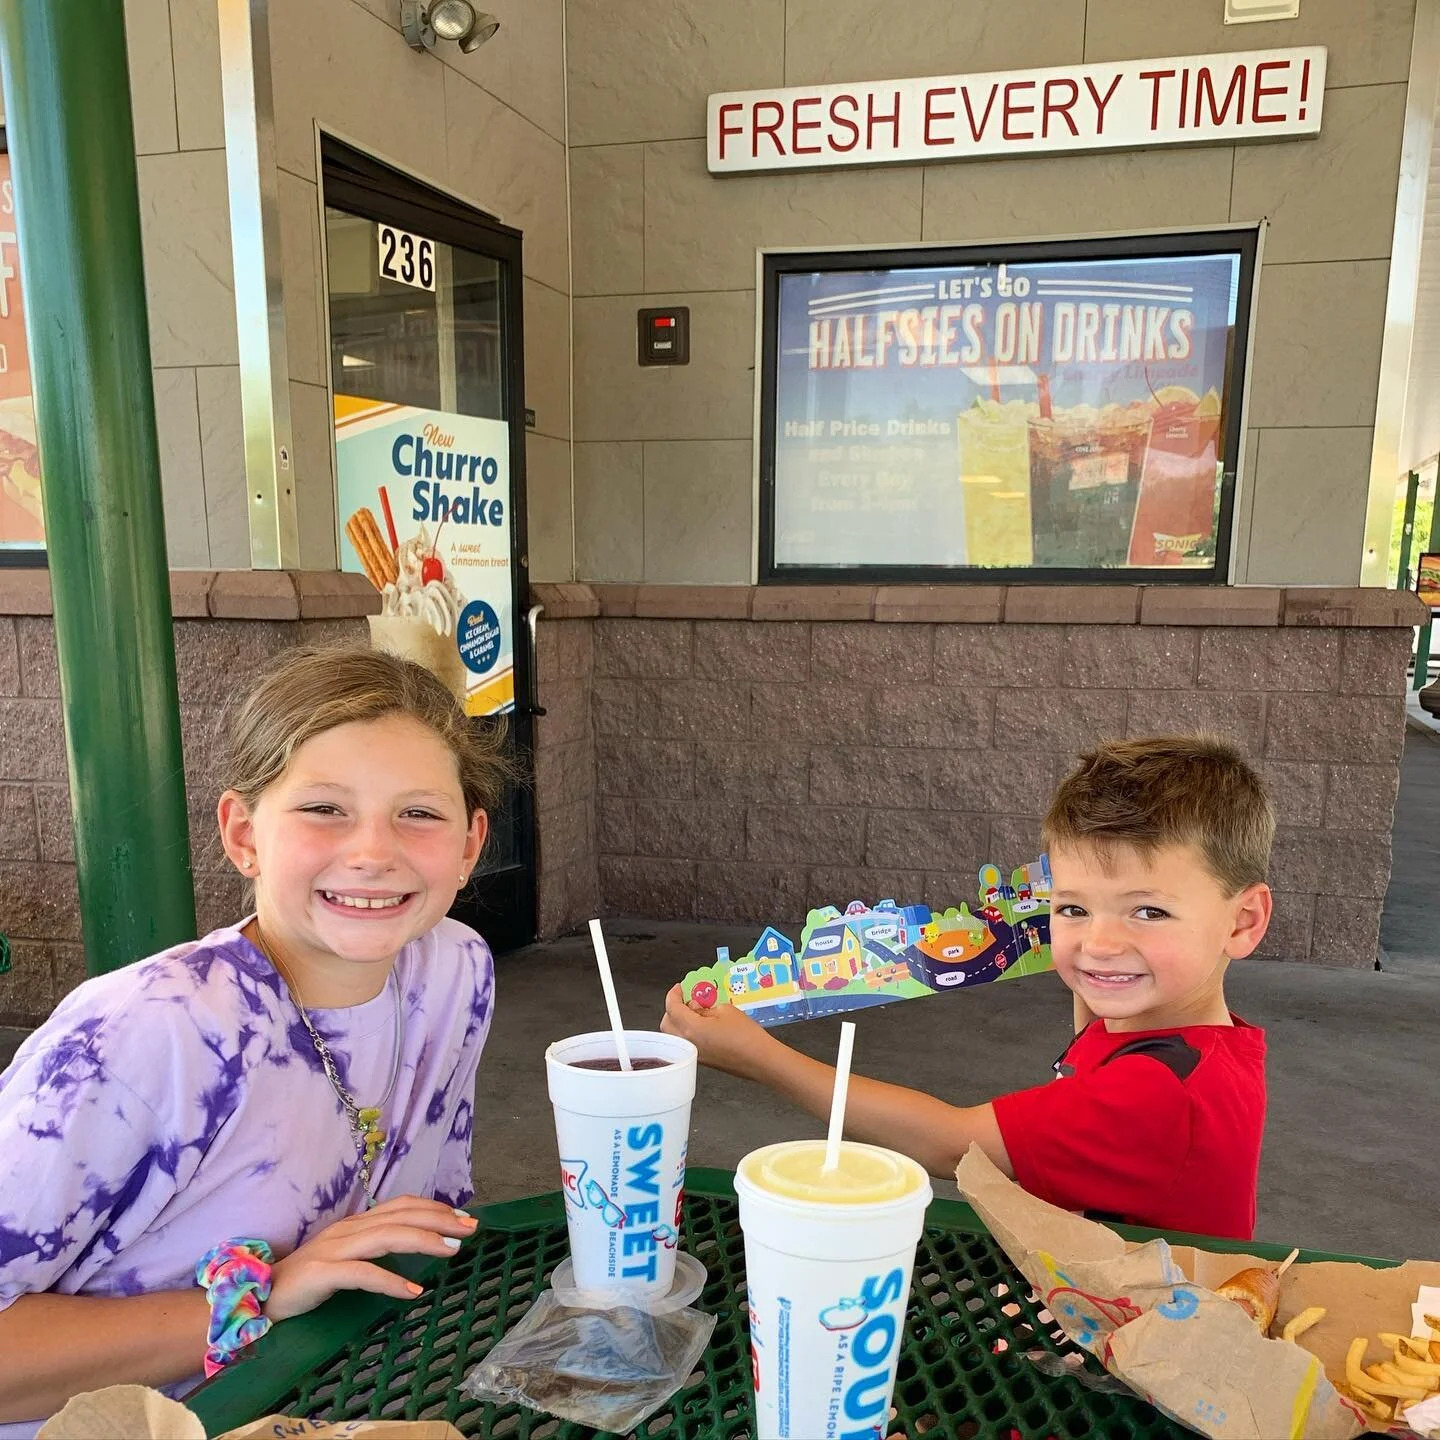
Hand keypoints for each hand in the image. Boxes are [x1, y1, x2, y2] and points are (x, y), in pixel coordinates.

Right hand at [264, 1196, 476, 1321]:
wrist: (260, 1299)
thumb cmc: (307, 1282)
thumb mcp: (347, 1258)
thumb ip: (374, 1248)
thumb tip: (415, 1245)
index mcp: (355, 1223)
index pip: (401, 1206)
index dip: (433, 1208)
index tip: (463, 1217)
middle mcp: (347, 1229)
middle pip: (400, 1217)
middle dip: (439, 1220)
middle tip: (471, 1229)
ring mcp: (333, 1249)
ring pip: (386, 1237)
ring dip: (423, 1241)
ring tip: (452, 1250)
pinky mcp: (321, 1274)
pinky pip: (361, 1274)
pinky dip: (390, 1280)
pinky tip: (413, 1290)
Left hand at [661, 983, 779, 1079]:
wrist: (760, 1059)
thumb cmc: (746, 1036)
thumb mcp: (725, 1010)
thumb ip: (706, 1007)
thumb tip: (697, 1007)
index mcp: (691, 1028)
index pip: (672, 1008)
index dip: (673, 994)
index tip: (679, 988)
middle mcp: (688, 1043)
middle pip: (667, 1023)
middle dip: (673, 1009)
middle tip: (686, 998)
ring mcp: (694, 1053)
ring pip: (674, 1035)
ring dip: (679, 1021)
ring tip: (696, 1011)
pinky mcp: (702, 1060)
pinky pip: (686, 1042)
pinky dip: (687, 1031)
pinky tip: (703, 1024)